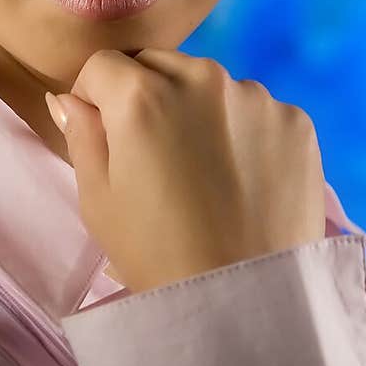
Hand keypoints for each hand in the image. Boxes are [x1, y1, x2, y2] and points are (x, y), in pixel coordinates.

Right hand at [44, 49, 326, 293]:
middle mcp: (202, 77)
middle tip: (154, 156)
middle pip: (159, 65)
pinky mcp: (295, 120)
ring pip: (211, 85)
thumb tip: (69, 98)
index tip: (104, 135)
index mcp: (142, 94)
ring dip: (199, 110)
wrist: (243, 299)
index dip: (94, 98)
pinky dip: (245, 132)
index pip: (104, 66)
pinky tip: (242, 179)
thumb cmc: (155, 254)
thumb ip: (81, 135)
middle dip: (147, 96)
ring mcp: (256, 96)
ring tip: (202, 172)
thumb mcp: (97, 199)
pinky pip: (257, 111)